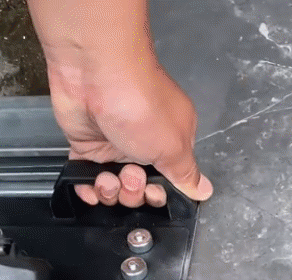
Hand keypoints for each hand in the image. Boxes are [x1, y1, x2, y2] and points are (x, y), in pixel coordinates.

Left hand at [46, 54, 212, 206]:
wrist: (94, 73)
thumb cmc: (142, 108)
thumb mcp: (174, 146)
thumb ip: (186, 174)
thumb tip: (205, 191)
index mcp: (171, 142)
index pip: (169, 180)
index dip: (160, 193)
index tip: (153, 190)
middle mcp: (144, 146)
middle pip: (141, 189)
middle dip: (135, 192)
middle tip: (131, 176)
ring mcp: (113, 146)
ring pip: (114, 188)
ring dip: (111, 192)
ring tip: (108, 178)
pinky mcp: (86, 146)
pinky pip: (86, 178)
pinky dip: (87, 189)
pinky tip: (90, 190)